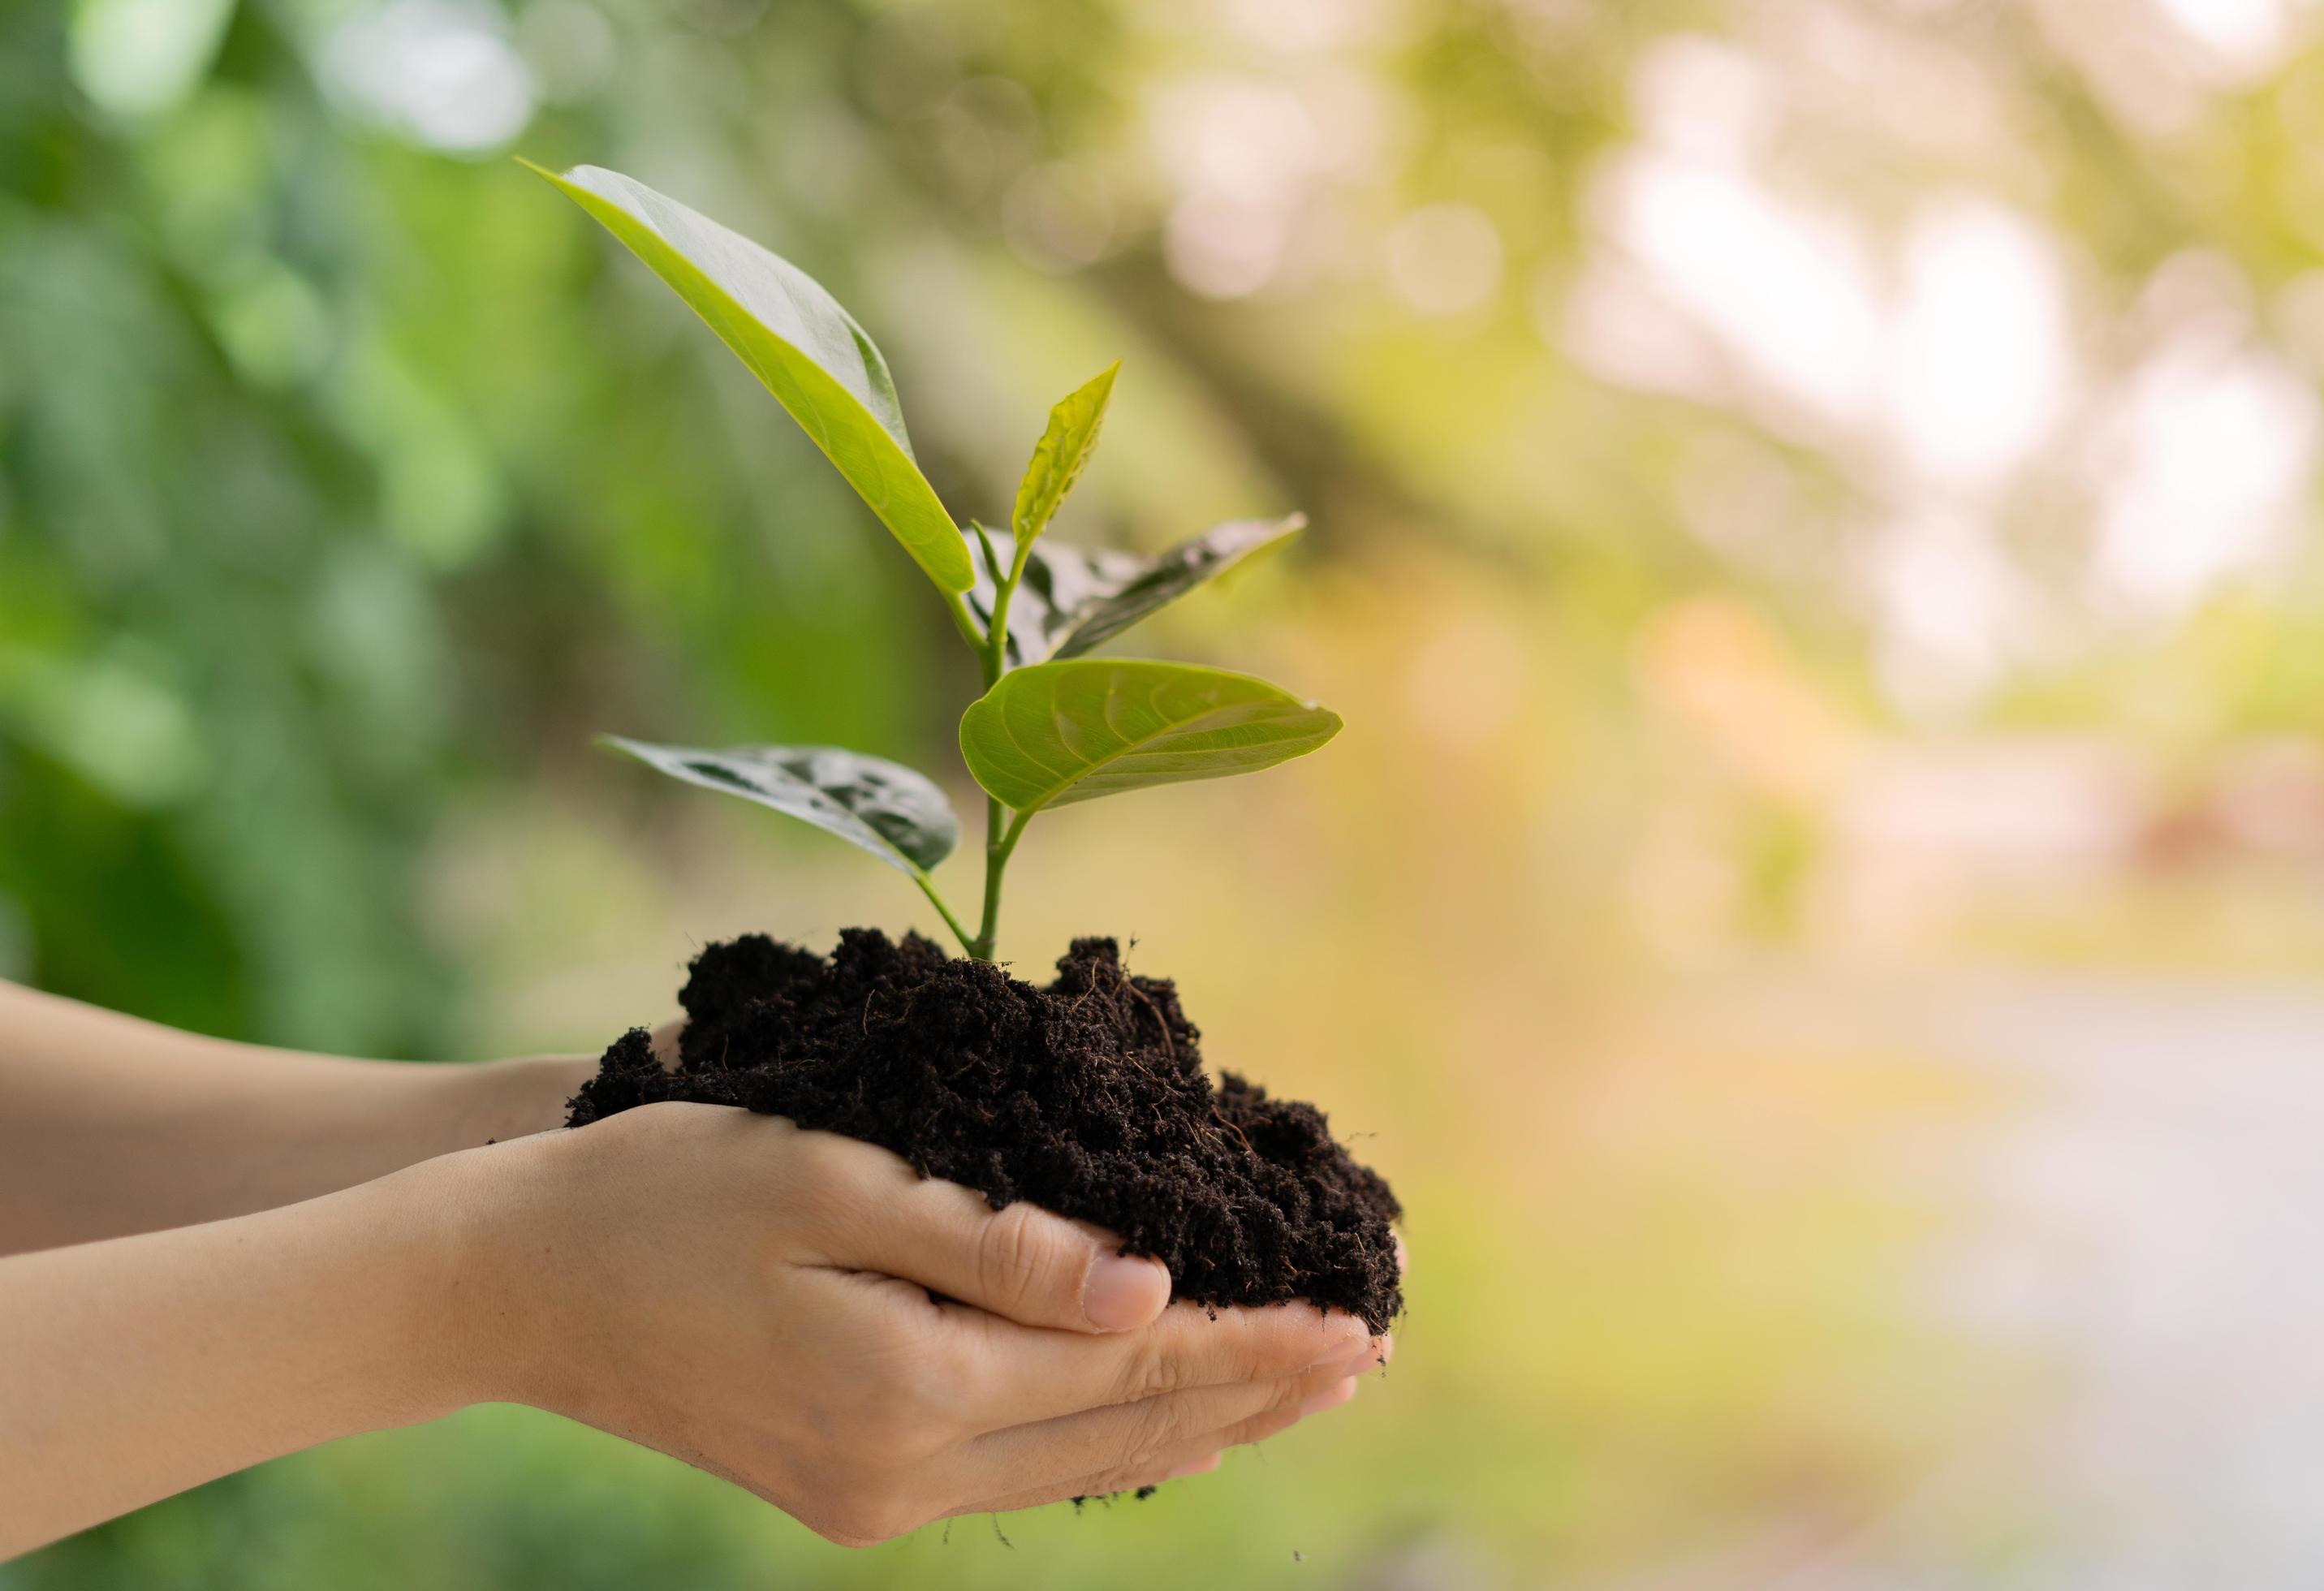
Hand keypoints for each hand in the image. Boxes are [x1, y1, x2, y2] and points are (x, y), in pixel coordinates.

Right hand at [442, 1101, 1388, 1543]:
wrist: (510, 1284)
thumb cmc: (662, 1193)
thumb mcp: (832, 1182)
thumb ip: (1000, 1245)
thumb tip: (1150, 1290)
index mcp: (907, 1389)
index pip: (1130, 1361)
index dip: (1251, 1336)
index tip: (1356, 1321)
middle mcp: (900, 1471)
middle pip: (1124, 1428)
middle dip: (1252, 1389)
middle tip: (1363, 1358)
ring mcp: (871, 1496)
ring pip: (1081, 1463)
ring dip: (1196, 1421)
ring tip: (1295, 1390)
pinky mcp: (846, 1491)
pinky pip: (1018, 1468)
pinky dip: (1109, 1440)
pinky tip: (1163, 1425)